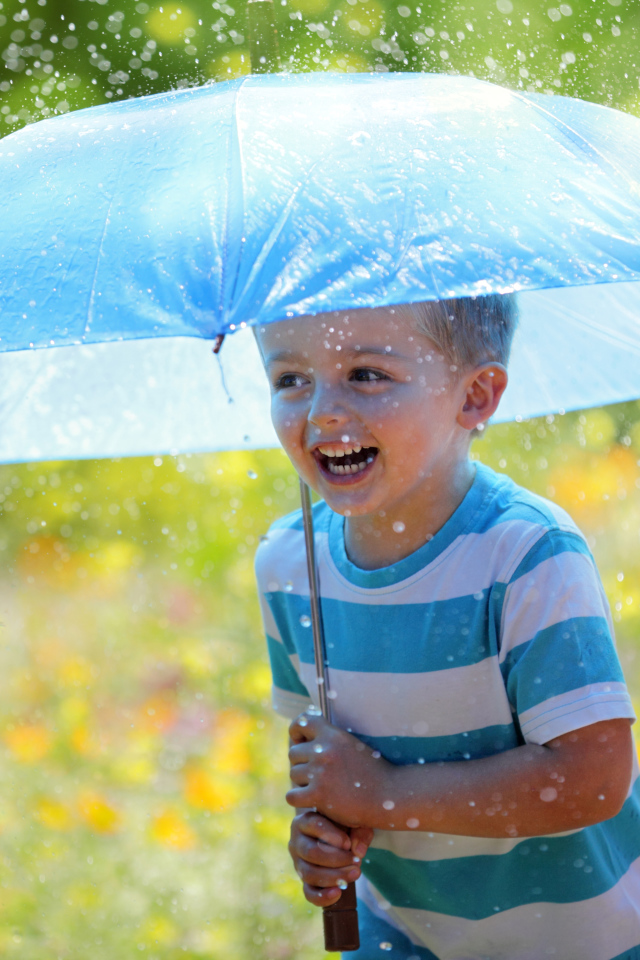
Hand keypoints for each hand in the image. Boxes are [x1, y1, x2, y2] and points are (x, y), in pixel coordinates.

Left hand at [287, 712, 393, 827]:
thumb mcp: (353, 745)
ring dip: (302, 783)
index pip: (302, 721)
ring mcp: (320, 772)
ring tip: (319, 788)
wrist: (389, 796)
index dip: (296, 731)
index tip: (301, 742)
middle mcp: (324, 750)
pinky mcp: (318, 794)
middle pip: (293, 753)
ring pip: (293, 774)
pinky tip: (313, 802)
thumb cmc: (372, 772)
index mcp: (333, 735)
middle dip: (301, 764)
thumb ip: (332, 740)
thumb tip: (307, 736)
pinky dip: (300, 800)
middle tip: (315, 775)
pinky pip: (292, 796)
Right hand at [289, 809, 372, 906]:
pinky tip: (338, 893)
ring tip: (355, 874)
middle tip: (357, 861)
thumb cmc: (344, 824)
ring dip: (333, 877)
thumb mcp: (353, 820)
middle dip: (336, 859)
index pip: (314, 825)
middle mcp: (296, 841)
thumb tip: (358, 851)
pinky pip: (308, 892)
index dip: (332, 836)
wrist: (336, 837)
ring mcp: (298, 863)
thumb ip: (359, 830)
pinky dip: (322, 896)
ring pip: (309, 873)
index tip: (348, 843)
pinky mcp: (304, 881)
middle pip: (311, 852)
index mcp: (305, 821)